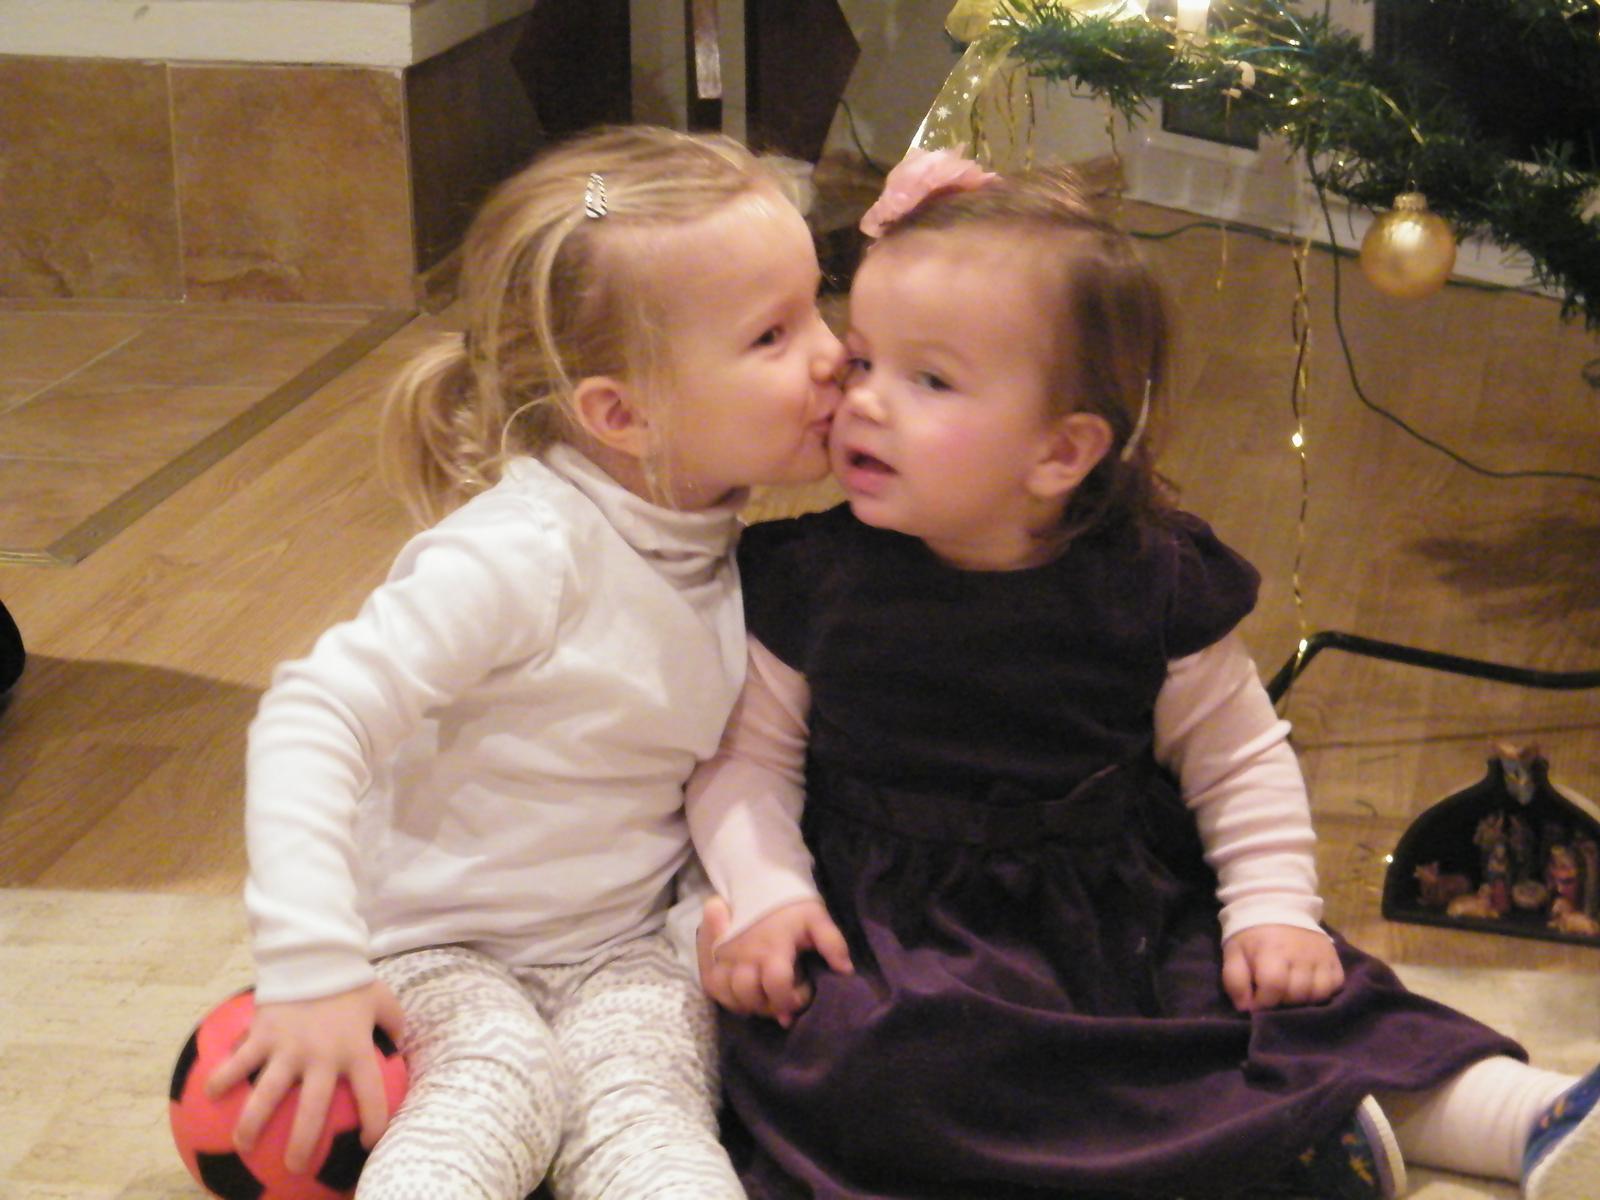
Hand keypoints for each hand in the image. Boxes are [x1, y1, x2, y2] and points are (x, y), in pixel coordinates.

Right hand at [206, 981, 405, 1172]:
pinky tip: (209, 1095)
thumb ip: (394, 1024)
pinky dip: (223, 1078)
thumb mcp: (382, 999)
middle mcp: (322, 1056)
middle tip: (294, 1168)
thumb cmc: (350, 980)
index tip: (366, 1143)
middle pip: (312, 1112)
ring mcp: (288, 1047)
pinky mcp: (263, 1034)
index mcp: (354, 1051)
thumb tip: (401, 1047)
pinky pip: (238, 1062)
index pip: (371, 1096)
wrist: (316, 952)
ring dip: (251, 1124)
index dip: (374, 1123)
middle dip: (301, 1145)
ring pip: (266, 1095)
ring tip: (242, 1146)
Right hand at [697, 896, 851, 1026]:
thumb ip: (832, 943)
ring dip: (749, 1005)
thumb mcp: (816, 918)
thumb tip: (845, 970)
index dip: (791, 999)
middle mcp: (745, 956)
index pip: (777, 985)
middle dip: (769, 1006)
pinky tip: (744, 998)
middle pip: (750, 995)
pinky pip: (713, 988)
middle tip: (783, 999)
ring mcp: (726, 958)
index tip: (803, 994)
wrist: (758, 883)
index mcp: (772, 948)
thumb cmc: (790, 905)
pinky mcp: (713, 958)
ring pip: (730, 996)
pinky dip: (728, 999)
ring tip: (765, 999)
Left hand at [1221, 924, 1343, 1012]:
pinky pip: (1335, 986)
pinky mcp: (1335, 959)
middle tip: (1273, 996)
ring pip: (1318, 994)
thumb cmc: (1252, 934)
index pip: (1274, 986)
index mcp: (1273, 951)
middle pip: (1297, 994)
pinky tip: (1308, 988)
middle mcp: (1301, 954)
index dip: (1263, 1002)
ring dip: (1302, 1000)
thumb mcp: (1234, 953)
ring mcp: (1322, 957)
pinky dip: (1322, 993)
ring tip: (1290, 993)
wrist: (1278, 906)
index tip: (1256, 1003)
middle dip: (1282, 1002)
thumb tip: (1245, 1009)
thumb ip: (1235, 981)